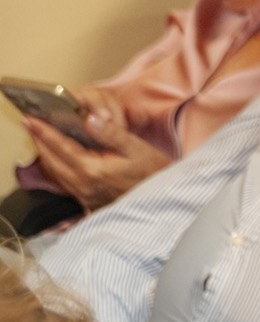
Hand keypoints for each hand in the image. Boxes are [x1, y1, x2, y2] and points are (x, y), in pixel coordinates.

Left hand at [24, 87, 170, 209]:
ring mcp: (84, 195)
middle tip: (32, 124)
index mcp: (93, 170)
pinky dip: (56, 167)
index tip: (31, 119)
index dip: (44, 131)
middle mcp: (84, 185)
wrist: (165, 202)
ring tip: (41, 138)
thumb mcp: (138, 149)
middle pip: (51, 161)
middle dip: (40, 141)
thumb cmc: (155, 175)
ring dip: (46, 154)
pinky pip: (63, 181)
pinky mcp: (88, 200)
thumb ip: (111, 133)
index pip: (60, 146)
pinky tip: (57, 157)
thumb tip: (90, 119)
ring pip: (54, 172)